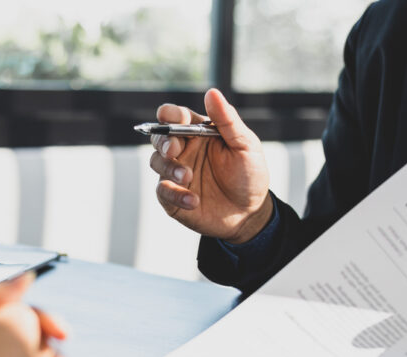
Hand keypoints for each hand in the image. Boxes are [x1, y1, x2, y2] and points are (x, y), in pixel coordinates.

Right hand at [149, 88, 273, 243]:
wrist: (250, 213)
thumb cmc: (249, 175)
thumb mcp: (245, 145)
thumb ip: (227, 120)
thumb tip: (212, 92)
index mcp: (198, 132)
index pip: (175, 116)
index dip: (170, 114)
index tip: (175, 118)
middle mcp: (184, 150)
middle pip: (159, 137)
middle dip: (163, 141)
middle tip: (174, 151)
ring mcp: (176, 174)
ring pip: (156, 162)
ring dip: (169, 168)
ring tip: (188, 177)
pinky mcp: (173, 197)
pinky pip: (163, 191)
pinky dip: (175, 195)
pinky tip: (193, 200)